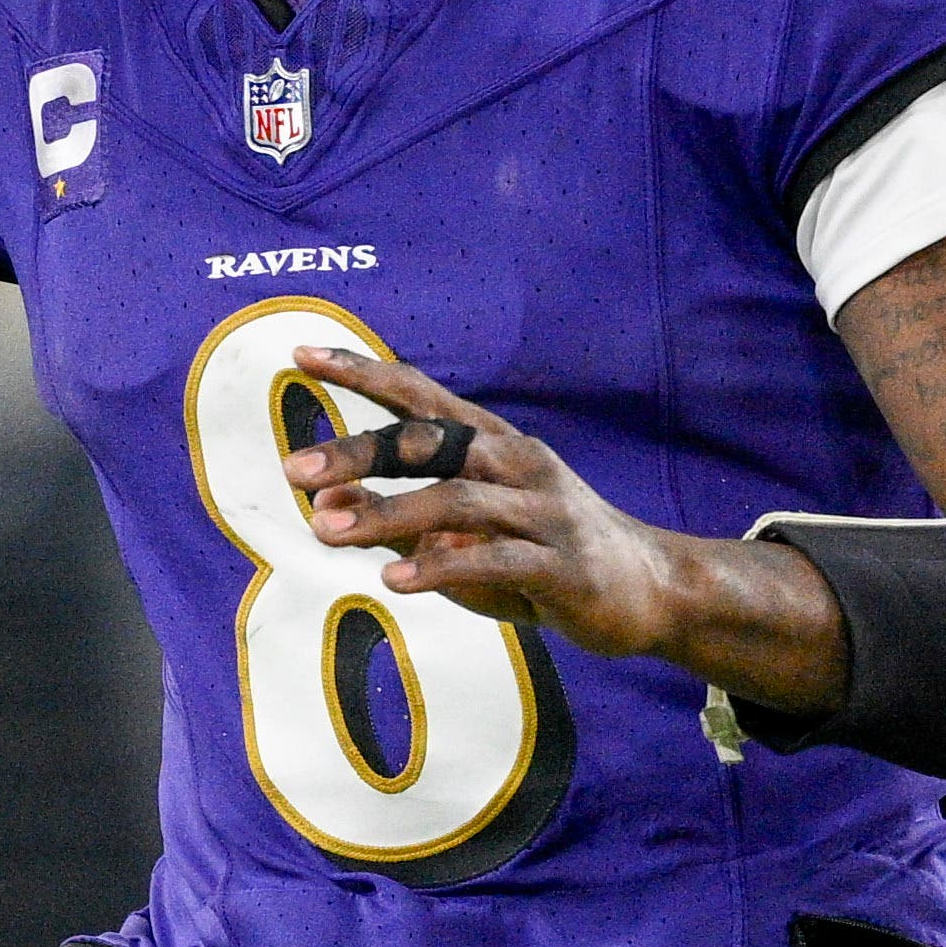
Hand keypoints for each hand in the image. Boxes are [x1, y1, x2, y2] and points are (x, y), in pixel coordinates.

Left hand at [279, 341, 840, 706]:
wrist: (650, 591)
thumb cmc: (542, 557)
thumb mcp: (462, 537)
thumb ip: (399, 518)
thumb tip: (326, 502)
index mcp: (492, 444)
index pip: (419, 395)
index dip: (363, 372)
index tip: (302, 356)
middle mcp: (516, 463)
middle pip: (430, 440)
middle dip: (360, 450)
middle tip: (295, 469)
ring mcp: (543, 511)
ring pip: (457, 499)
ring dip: (388, 514)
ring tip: (327, 530)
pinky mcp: (562, 565)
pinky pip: (495, 559)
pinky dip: (441, 569)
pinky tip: (394, 581)